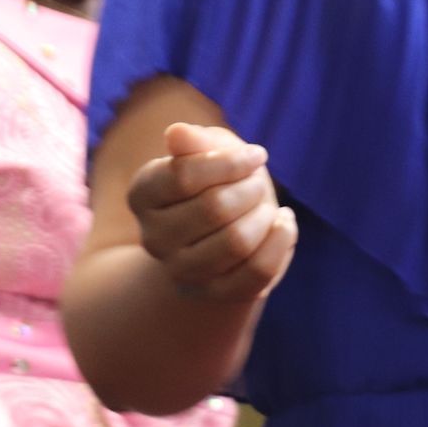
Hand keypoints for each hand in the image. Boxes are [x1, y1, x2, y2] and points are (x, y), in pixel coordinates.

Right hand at [129, 123, 296, 302]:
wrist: (220, 231)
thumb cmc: (216, 179)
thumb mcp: (207, 150)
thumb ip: (195, 142)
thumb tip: (177, 133)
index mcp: (143, 194)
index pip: (184, 176)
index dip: (230, 162)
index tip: (256, 155)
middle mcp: (154, 238)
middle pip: (214, 209)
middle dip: (250, 187)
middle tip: (258, 181)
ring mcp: (182, 271)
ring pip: (237, 242)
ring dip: (264, 214)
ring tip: (267, 204)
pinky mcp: (215, 293)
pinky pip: (258, 270)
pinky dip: (281, 241)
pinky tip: (284, 224)